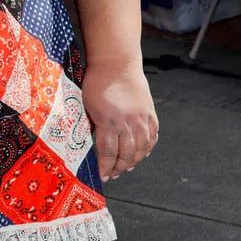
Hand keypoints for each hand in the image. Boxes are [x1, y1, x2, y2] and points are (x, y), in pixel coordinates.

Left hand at [82, 58, 157, 181]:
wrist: (116, 64)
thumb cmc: (96, 83)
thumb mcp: (89, 107)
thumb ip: (96, 126)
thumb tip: (98, 145)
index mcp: (109, 122)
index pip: (108, 153)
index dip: (106, 168)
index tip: (103, 177)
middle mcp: (128, 124)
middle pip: (127, 155)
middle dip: (120, 168)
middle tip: (114, 175)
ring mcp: (142, 119)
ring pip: (141, 149)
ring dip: (135, 161)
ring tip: (128, 167)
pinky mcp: (150, 114)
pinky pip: (152, 137)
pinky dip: (148, 148)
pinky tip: (142, 153)